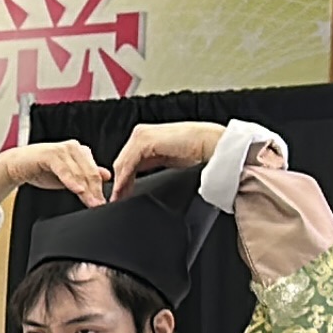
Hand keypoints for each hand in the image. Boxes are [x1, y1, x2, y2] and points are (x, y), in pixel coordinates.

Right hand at [0, 138, 111, 206]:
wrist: (17, 165)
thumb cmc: (41, 169)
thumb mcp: (67, 176)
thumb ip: (85, 175)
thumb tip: (106, 176)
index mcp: (80, 151)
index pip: (95, 172)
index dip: (100, 189)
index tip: (103, 203)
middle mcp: (74, 148)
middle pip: (89, 172)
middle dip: (95, 191)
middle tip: (99, 205)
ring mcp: (63, 149)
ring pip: (79, 172)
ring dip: (86, 189)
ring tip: (91, 202)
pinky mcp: (51, 154)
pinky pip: (64, 169)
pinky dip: (71, 180)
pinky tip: (77, 190)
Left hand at [104, 120, 226, 196]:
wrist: (215, 146)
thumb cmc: (201, 151)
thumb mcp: (171, 159)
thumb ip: (155, 163)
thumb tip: (142, 179)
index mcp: (150, 137)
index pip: (128, 159)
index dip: (123, 177)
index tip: (120, 194)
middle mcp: (143, 134)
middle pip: (123, 161)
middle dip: (120, 181)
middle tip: (117, 199)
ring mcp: (142, 135)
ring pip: (123, 162)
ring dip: (120, 181)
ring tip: (119, 198)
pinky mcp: (145, 141)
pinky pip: (129, 163)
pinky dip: (124, 178)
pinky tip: (124, 190)